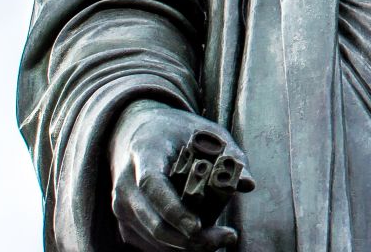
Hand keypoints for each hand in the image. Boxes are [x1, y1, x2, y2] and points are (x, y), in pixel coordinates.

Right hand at [108, 101, 253, 251]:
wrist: (137, 134)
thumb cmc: (177, 132)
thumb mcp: (205, 131)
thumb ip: (228, 154)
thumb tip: (248, 184)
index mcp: (144, 152)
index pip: (152, 185)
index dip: (173, 209)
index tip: (196, 226)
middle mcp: (126, 183)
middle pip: (152, 220)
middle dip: (189, 238)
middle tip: (227, 237)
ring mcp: (121, 206)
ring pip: (153, 238)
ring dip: (187, 246)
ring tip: (222, 239)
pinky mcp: (126, 223)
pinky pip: (151, 244)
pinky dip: (177, 247)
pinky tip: (204, 242)